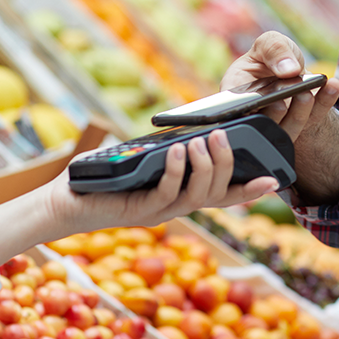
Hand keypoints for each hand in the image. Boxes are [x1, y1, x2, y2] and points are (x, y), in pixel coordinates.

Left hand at [0, 133, 279, 263]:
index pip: (223, 196)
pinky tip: (176, 151)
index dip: (250, 191)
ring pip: (197, 195)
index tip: (275, 179)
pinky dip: (176, 170)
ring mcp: (158, 213)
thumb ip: (162, 148)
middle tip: (224, 135)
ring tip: (204, 140)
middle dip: (226, 163)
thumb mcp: (138, 158)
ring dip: (204, 166)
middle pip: (216, 193)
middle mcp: (175, 209)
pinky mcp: (138, 212)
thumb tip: (184, 126)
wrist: (64, 201)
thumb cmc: (99, 178)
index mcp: (180, 196)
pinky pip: (167, 194)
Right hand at [222, 31, 338, 143]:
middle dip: (275, 111)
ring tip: (307, 92)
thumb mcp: (269, 43)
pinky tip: (333, 85)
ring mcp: (281, 122)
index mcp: (236, 93)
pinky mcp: (305, 123)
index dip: (243, 110)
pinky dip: (325, 102)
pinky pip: (316, 117)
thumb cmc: (272, 56)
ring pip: (289, 126)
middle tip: (283, 96)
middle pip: (263, 122)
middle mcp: (257, 113)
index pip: (234, 109)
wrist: (292, 68)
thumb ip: (274, 50)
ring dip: (300, 111)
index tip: (256, 101)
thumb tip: (288, 69)